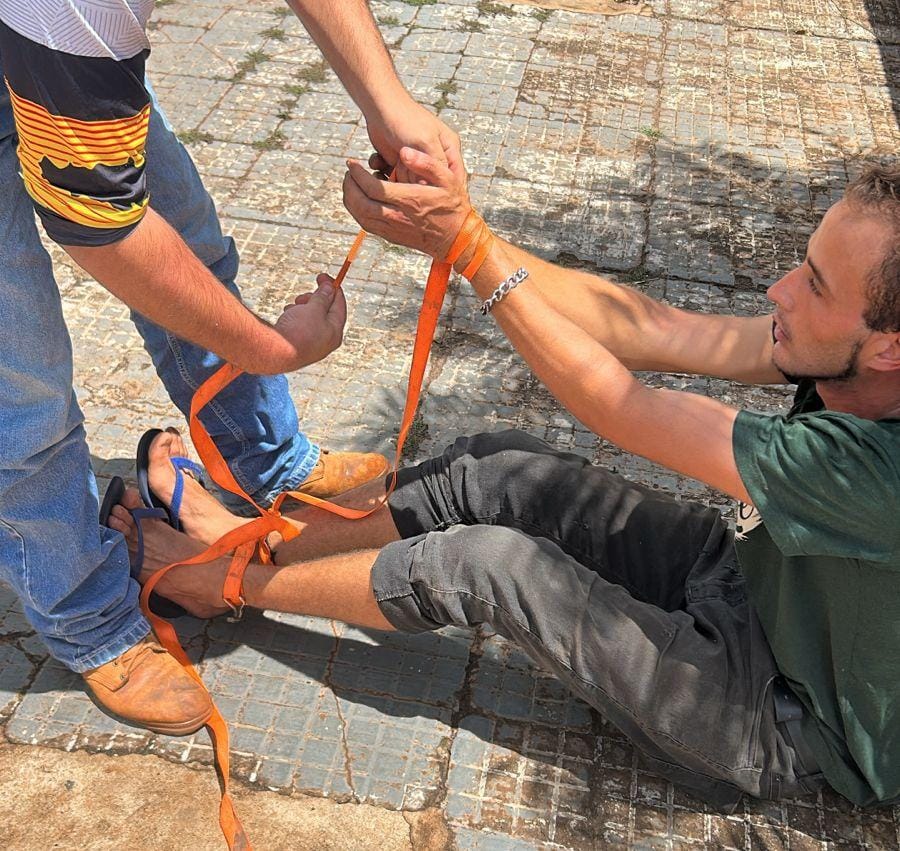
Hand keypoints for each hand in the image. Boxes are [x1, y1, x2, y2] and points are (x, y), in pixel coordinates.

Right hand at [273, 275, 346, 370]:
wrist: (275, 353)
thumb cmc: (298, 331)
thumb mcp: (314, 308)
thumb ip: (323, 297)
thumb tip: (330, 288)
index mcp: (335, 332)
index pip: (339, 305)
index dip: (332, 288)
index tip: (322, 276)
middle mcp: (326, 341)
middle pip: (325, 312)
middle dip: (315, 299)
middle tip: (303, 296)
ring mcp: (312, 345)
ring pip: (311, 318)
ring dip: (303, 308)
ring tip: (294, 306)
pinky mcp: (298, 346)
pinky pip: (300, 326)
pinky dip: (295, 317)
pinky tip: (287, 315)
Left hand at [343, 147, 470, 259]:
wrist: (456, 239)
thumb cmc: (453, 207)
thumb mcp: (449, 180)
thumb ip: (428, 164)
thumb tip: (405, 152)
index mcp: (409, 200)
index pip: (373, 188)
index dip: (357, 174)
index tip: (352, 163)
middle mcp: (398, 217)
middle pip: (360, 203)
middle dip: (349, 186)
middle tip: (348, 173)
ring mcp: (393, 229)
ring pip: (360, 216)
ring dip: (350, 199)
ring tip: (350, 184)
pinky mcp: (391, 237)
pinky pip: (366, 225)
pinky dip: (356, 211)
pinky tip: (359, 199)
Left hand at [365, 100, 461, 183]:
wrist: (379, 107)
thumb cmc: (406, 120)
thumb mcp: (427, 142)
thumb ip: (436, 165)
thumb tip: (436, 188)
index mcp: (448, 148)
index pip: (453, 175)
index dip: (443, 187)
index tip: (429, 190)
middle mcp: (434, 155)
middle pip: (430, 183)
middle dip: (414, 179)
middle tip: (403, 165)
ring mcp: (416, 160)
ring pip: (411, 183)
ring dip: (398, 176)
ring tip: (393, 160)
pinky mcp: (399, 162)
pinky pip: (396, 178)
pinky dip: (385, 172)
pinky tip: (380, 161)